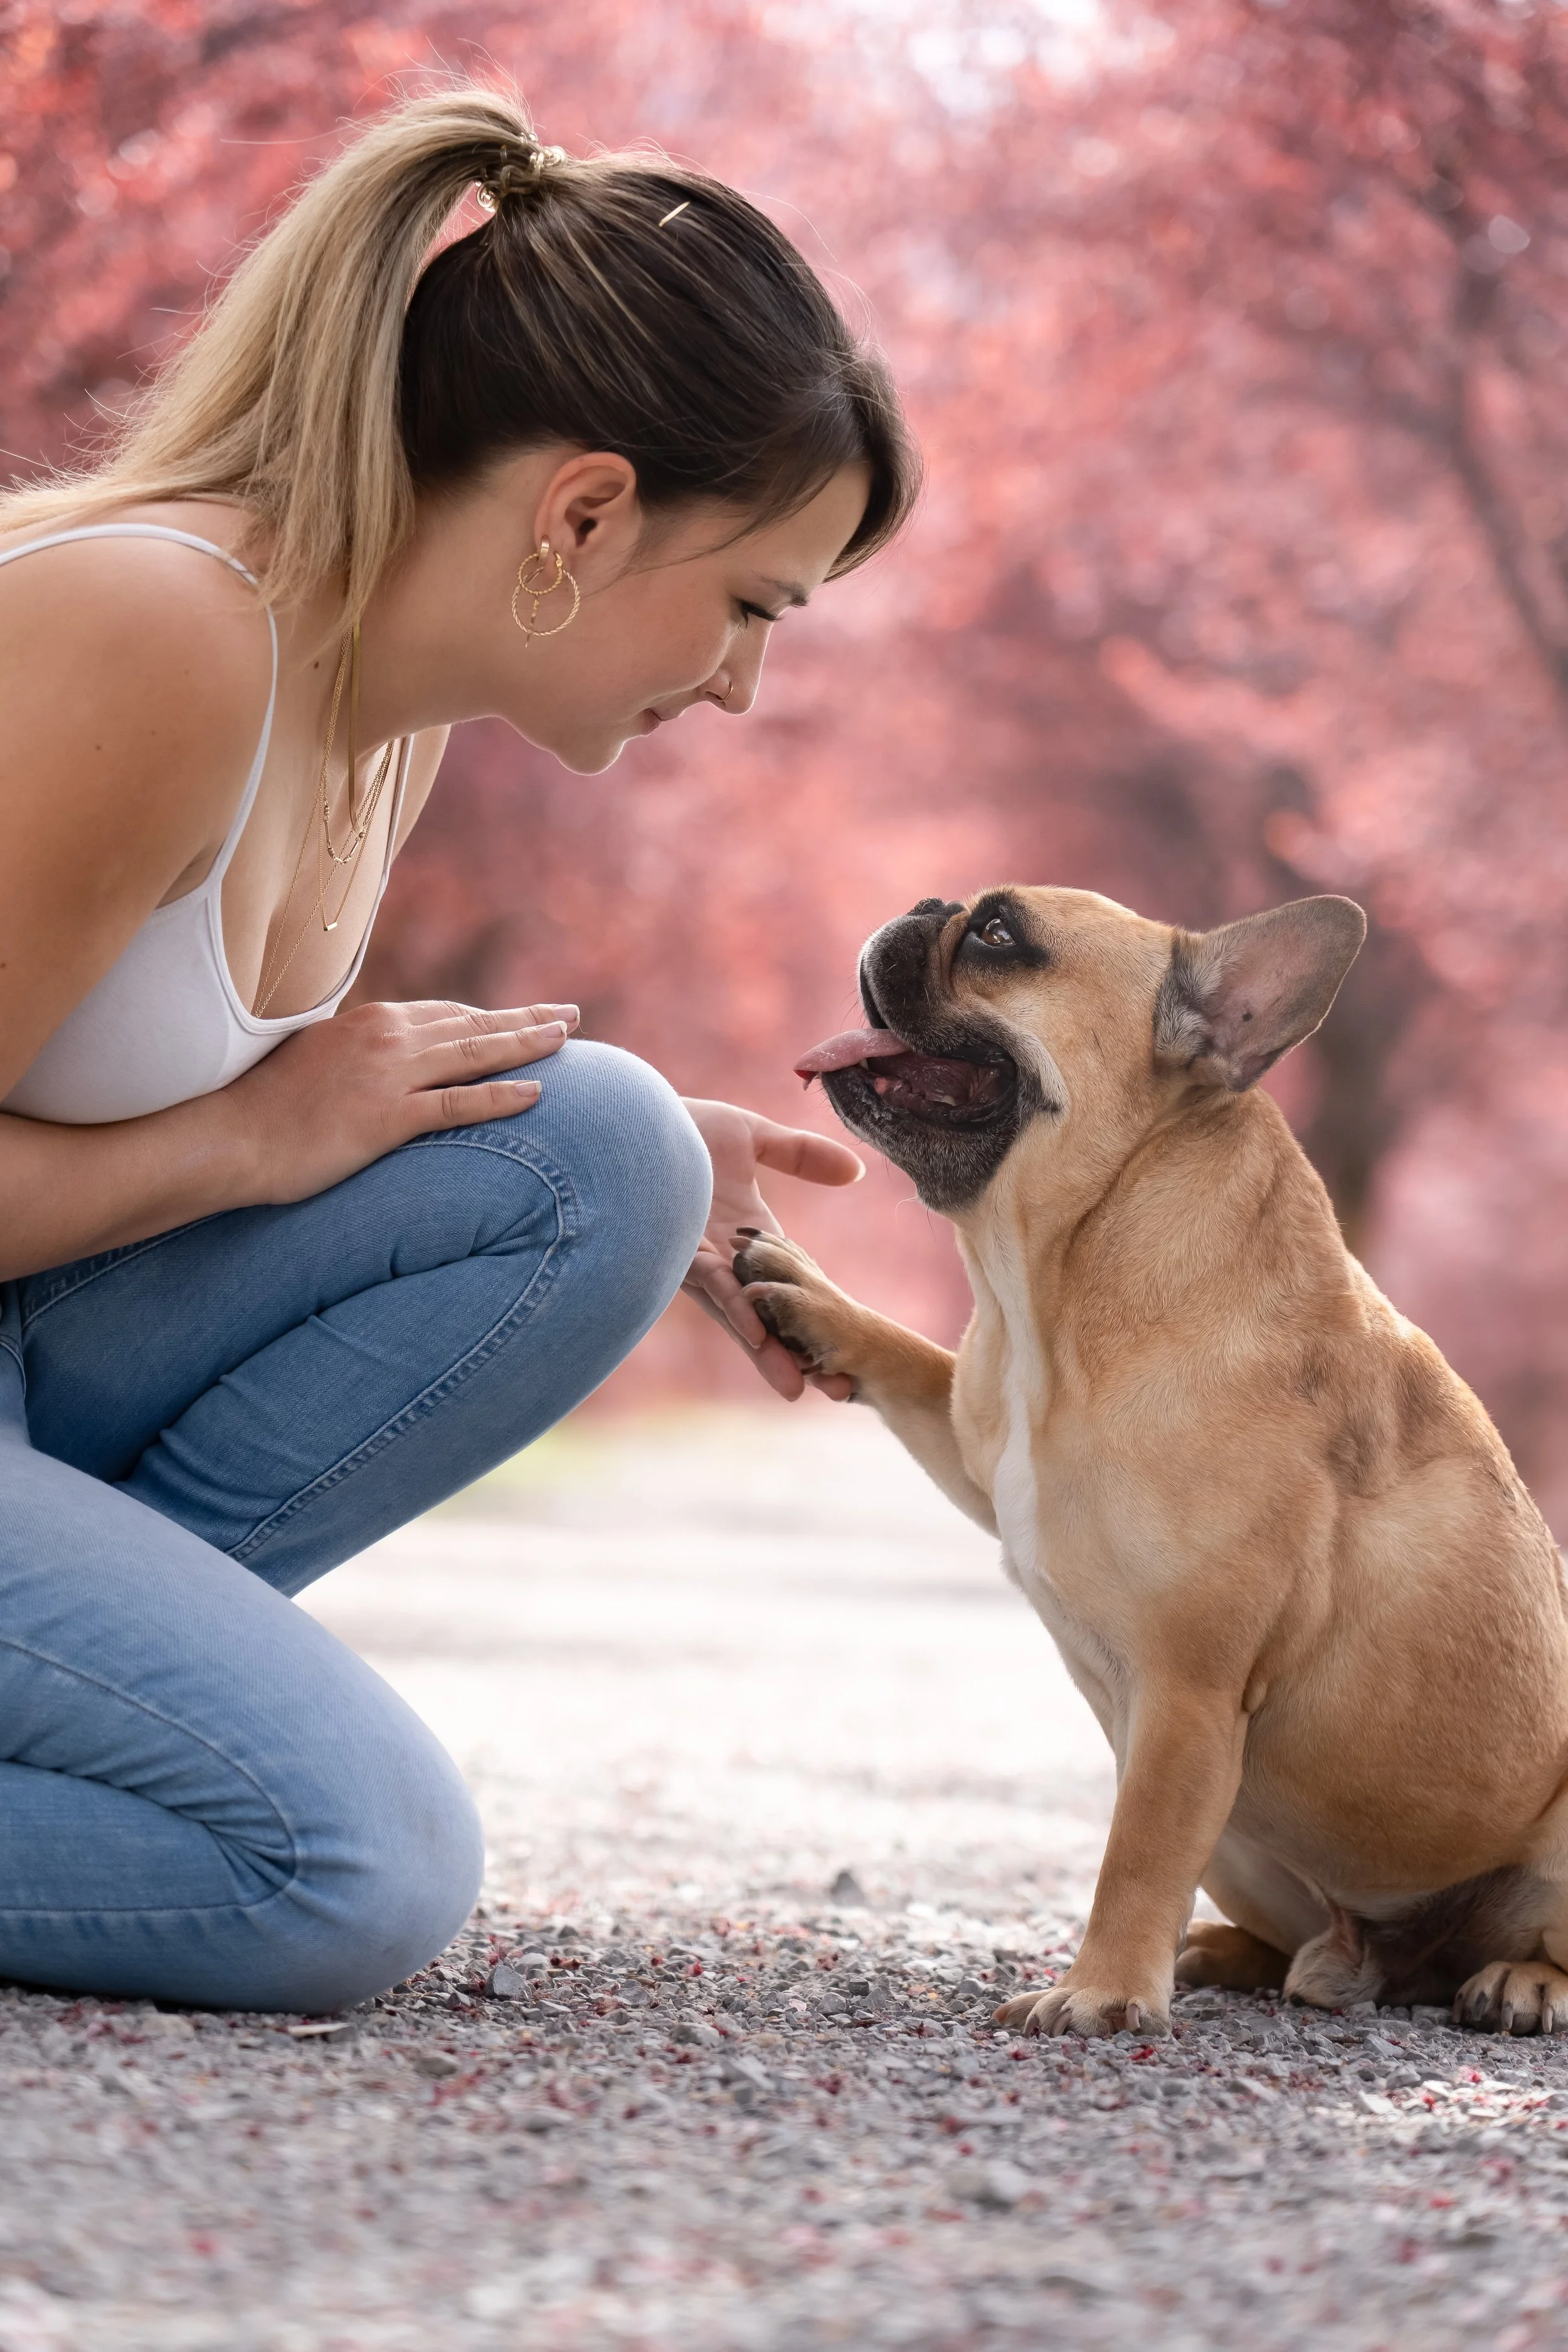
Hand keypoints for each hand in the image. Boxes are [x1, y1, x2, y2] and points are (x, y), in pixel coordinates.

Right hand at [228, 998, 579, 1203]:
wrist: (228, 1137)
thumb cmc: (260, 1109)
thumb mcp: (311, 1061)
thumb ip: (351, 1054)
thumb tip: (370, 1063)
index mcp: (368, 1022)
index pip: (445, 1014)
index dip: (488, 1016)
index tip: (521, 1016)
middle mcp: (385, 1037)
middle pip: (472, 1024)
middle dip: (525, 1019)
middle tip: (569, 1015)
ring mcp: (388, 1075)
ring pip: (476, 1053)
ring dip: (527, 1045)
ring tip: (567, 1040)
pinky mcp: (388, 1117)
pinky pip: (458, 1104)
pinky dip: (501, 1096)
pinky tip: (537, 1094)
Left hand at [679, 1097, 863, 1399]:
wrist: (624, 1117)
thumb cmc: (678, 1124)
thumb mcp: (752, 1136)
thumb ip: (801, 1155)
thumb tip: (855, 1171)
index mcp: (743, 1235)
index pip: (788, 1281)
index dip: (814, 1311)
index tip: (842, 1347)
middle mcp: (722, 1257)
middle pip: (765, 1311)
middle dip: (791, 1351)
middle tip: (829, 1388)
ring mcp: (697, 1259)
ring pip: (738, 1310)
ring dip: (766, 1349)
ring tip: (795, 1386)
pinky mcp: (674, 1252)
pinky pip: (712, 1284)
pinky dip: (736, 1308)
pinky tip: (757, 1333)